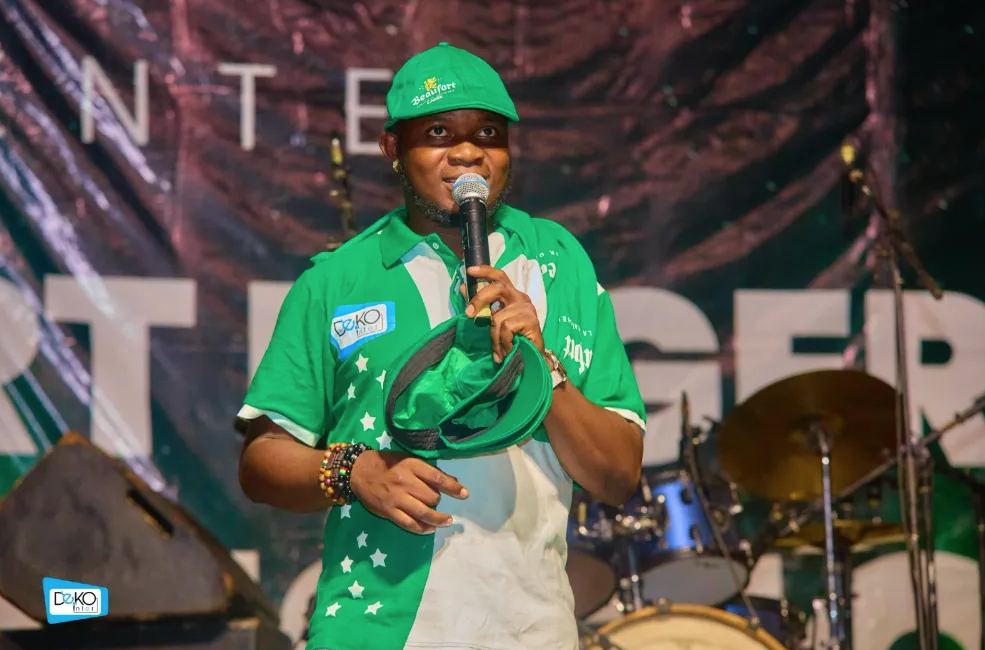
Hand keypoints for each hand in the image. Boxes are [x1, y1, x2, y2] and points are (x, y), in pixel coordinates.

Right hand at [349, 450, 468, 534]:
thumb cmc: (387, 463)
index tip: (464, 494)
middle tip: (437, 501)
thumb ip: (428, 471)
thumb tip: (452, 480)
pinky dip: (421, 528)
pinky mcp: (388, 511)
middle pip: (431, 497)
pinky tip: (429, 529)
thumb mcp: (407, 459)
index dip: (453, 487)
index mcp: (411, 466)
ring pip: (423, 513)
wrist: (358, 471)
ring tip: (447, 521)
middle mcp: (405, 482)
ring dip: (438, 519)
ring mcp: (396, 498)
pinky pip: (408, 523)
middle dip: (438, 501)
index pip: (437, 478)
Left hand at [462, 265, 544, 362]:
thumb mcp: (494, 320)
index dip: (485, 271)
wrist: (532, 358)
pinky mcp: (531, 320)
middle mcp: (520, 298)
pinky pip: (506, 328)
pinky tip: (508, 349)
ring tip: (498, 350)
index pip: (499, 277)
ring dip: (494, 337)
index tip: (470, 270)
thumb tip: (463, 288)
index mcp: (511, 295)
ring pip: (498, 317)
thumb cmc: (512, 339)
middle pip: (497, 288)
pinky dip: (503, 341)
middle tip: (468, 313)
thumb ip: (482, 306)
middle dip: (479, 299)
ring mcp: (526, 308)